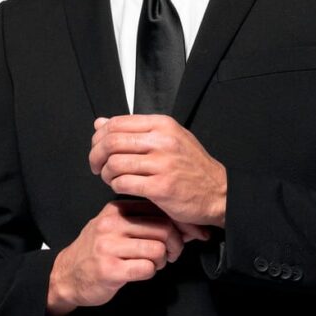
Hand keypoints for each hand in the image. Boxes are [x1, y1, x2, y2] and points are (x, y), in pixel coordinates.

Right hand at [48, 200, 193, 313]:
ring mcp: (109, 247)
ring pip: (157, 249)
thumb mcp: (116, 228)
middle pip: (163, 228)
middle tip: (171, 255)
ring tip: (153, 264)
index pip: (158, 209)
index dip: (180, 224)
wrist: (67, 276)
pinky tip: (141, 272)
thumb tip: (187, 226)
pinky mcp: (110, 269)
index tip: (189, 235)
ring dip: (162, 261)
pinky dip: (150, 272)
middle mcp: (112, 224)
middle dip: (175, 245)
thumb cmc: (97, 252)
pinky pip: (146, 268)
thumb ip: (146, 223)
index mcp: (116, 209)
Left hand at [90, 114, 227, 227]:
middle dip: (96, 156)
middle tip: (96, 166)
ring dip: (106, 174)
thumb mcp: (168, 139)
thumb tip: (100, 123)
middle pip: (111, 142)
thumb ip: (134, 130)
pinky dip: (116, 186)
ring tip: (111, 178)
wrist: (218, 192)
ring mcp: (162, 164)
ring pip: (115, 164)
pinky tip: (122, 187)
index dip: (100, 136)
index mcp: (162, 125)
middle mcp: (162, 141)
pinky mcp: (160, 187)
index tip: (97, 147)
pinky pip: (124, 183)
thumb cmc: (192, 167)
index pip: (117, 123)